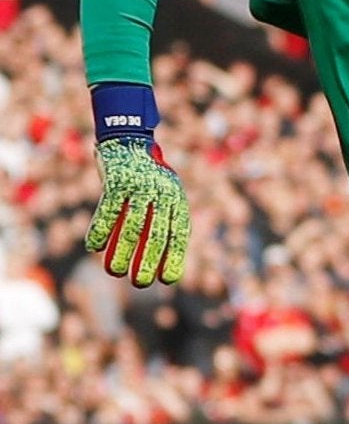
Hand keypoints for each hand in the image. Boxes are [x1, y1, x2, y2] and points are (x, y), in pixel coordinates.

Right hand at [87, 138, 189, 287]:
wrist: (127, 140)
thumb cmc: (146, 176)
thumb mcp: (162, 194)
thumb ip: (163, 219)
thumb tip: (160, 256)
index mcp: (177, 199)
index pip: (179, 233)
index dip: (174, 257)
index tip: (168, 279)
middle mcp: (162, 193)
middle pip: (156, 233)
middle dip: (148, 261)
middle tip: (139, 283)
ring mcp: (140, 186)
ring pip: (130, 225)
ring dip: (121, 251)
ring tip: (113, 271)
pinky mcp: (117, 180)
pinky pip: (108, 210)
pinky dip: (100, 229)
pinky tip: (94, 247)